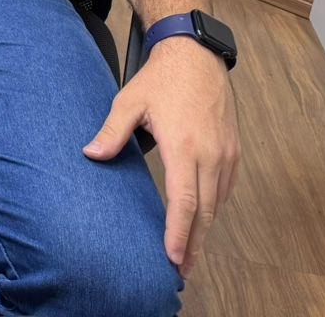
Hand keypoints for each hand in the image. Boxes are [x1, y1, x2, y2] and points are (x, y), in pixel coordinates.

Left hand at [83, 37, 238, 278]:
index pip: (184, 201)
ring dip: (204, 229)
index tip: (172, 257)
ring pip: (218, 203)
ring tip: (189, 252)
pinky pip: (225, 188)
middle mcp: (211, 155)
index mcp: (185, 147)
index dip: (179, 232)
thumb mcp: (129, 101)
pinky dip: (214, 208)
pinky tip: (202, 219)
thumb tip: (91, 154)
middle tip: (181, 269)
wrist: (196, 55)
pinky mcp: (233, 150)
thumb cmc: (162, 78)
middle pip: (205, 211)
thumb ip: (112, 132)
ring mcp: (226, 154)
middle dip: (193, 243)